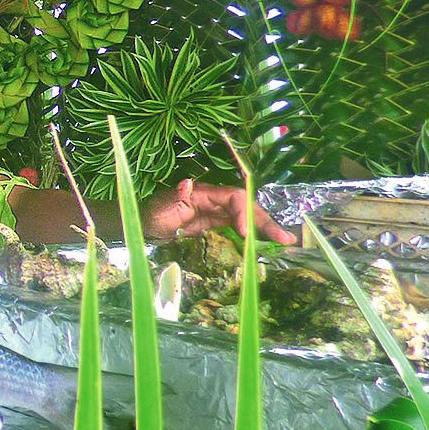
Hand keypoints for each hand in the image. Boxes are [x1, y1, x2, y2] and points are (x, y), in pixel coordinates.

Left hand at [141, 179, 295, 246]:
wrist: (142, 227)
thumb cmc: (150, 215)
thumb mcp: (161, 207)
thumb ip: (177, 197)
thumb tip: (188, 183)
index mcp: (204, 193)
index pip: (233, 198)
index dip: (243, 212)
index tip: (246, 233)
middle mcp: (215, 201)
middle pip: (246, 207)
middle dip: (265, 222)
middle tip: (286, 238)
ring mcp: (216, 214)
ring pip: (247, 218)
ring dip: (265, 229)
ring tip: (285, 242)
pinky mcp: (215, 226)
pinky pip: (239, 229)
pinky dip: (253, 236)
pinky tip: (266, 246)